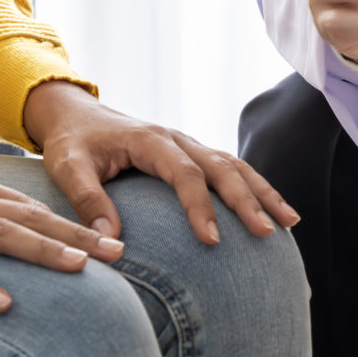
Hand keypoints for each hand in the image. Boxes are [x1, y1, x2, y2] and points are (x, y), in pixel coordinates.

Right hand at [0, 147, 122, 312]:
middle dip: (77, 235)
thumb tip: (11, 237)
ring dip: (42, 251)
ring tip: (80, 268)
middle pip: (30, 219)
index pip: (34, 208)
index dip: (75, 224)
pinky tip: (1, 303)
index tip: (113, 241)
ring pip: (0, 235)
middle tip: (119, 252)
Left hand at [23, 81, 298, 246]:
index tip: (211, 241)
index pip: (184, 173)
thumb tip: (111, 242)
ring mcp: (187, 145)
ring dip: (262, 192)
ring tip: (290, 223)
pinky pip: (229, 169)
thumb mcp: (68, 168)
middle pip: (220, 166)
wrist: (73, 114)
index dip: (199, 206)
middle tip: (267, 232)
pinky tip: (274, 211)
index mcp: (149, 140)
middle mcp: (175, 138)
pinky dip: (254, 188)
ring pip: (234, 165)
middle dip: (247, 199)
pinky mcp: (190, 155)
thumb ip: (87, 200)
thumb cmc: (70, 143)